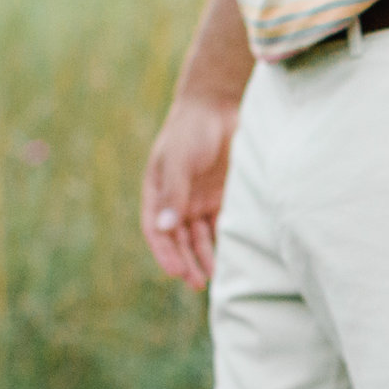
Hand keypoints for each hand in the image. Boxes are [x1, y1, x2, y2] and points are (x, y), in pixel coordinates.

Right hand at [140, 95, 239, 289]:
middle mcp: (178, 201)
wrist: (217, 106)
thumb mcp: (178, 160)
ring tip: (213, 277)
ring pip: (200, 237)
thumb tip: (167, 228)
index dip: (165, 252)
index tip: (176, 272)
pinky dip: (223, 242)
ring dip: (204, 257)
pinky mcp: (222, 197)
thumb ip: (174, 193)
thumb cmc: (190, 130)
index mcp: (158, 193)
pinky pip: (221, 226)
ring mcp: (200, 200)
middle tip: (196, 283)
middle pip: (179, 239)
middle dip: (186, 261)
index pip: (157, 230)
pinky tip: (230, 257)